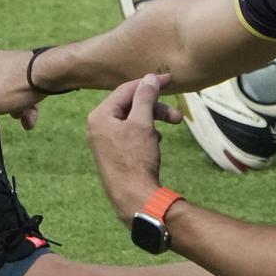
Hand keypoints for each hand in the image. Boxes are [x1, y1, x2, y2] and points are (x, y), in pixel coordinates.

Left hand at [86, 74, 182, 223]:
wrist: (133, 197)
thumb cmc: (135, 159)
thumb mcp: (142, 123)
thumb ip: (145, 97)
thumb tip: (150, 78)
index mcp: (100, 115)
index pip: (126, 90)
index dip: (149, 83)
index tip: (170, 80)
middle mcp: (98, 126)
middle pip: (130, 105)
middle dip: (155, 107)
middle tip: (176, 115)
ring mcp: (104, 141)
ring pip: (133, 120)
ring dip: (154, 119)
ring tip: (171, 128)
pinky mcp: (114, 153)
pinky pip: (131, 134)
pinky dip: (146, 132)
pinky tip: (157, 141)